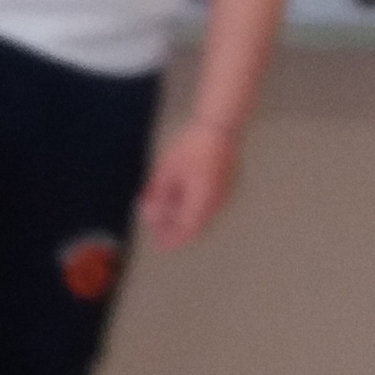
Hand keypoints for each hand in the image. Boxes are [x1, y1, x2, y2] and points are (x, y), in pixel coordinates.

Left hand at [138, 121, 237, 252]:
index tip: (158, 244)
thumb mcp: (167, 171)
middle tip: (158, 229)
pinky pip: (207, 205)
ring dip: (183, 218)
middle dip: (175, 230)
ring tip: (164, 213)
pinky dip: (191, 207)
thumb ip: (158, 195)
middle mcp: (217, 203)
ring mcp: (224, 195)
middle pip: (195, 226)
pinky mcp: (226, 186)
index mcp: (203, 203)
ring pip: (202, 216)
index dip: (173, 240)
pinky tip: (178, 198)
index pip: (187, 231)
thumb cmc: (191, 148)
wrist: (219, 129)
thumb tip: (149, 216)